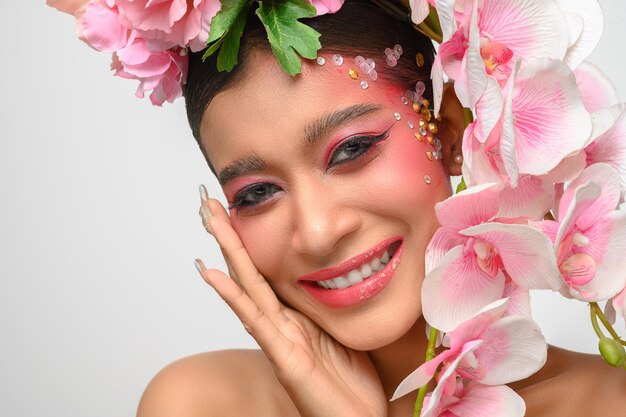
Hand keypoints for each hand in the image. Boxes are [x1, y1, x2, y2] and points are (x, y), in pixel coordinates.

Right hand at [195, 185, 386, 416]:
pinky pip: (256, 322)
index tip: (235, 209)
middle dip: (229, 235)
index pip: (265, 272)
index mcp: (294, 318)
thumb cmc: (352, 385)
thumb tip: (336, 275)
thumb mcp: (343, 332)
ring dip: (226, 251)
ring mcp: (278, 341)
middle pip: (249, 271)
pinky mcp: (284, 359)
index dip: (249, 242)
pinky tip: (212, 273)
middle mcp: (279, 325)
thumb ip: (329, 308)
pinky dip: (232, 296)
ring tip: (208, 220)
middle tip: (207, 200)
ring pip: (247, 287)